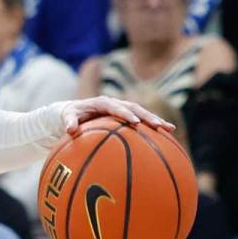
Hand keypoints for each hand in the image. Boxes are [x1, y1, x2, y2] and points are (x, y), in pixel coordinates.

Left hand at [59, 96, 173, 134]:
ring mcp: (123, 108)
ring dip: (155, 120)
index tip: (135, 122)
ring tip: (170, 129)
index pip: (115, 107)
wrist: (77, 110)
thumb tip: (70, 130)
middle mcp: (116, 103)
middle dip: (147, 116)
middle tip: (158, 126)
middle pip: (134, 108)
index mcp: (102, 102)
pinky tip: (168, 136)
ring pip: (142, 113)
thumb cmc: (71, 114)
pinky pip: (142, 120)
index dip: (125, 113)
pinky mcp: (127, 116)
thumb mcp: (67, 117)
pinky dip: (153, 126)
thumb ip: (69, 122)